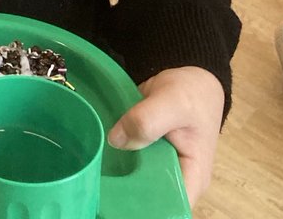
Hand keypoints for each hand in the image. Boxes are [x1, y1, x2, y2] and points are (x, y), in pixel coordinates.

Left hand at [108, 67, 224, 205]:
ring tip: (90, 165)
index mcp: (192, 177)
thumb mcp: (173, 102)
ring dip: (115, 172)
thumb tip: (116, 140)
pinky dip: (114, 156)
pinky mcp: (146, 153)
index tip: (116, 199)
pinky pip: (128, 161)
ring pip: (135, 180)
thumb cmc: (192, 93)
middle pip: (149, 198)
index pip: (169, 208)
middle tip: (95, 180)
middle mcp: (177, 179)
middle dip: (125, 191)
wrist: (191, 77)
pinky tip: (95, 150)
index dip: (145, 208)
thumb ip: (147, 121)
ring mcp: (160, 167)